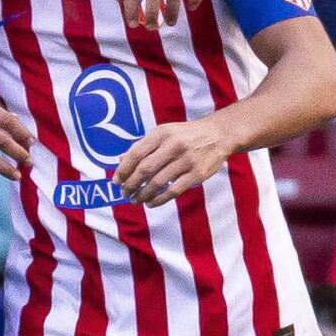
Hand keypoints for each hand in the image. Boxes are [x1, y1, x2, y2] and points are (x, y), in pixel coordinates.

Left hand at [112, 118, 235, 205]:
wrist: (218, 134)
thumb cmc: (185, 135)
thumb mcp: (163, 133)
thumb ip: (143, 146)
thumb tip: (120, 161)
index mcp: (161, 134)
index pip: (136, 153)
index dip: (123, 169)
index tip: (116, 181)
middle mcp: (173, 145)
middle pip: (145, 169)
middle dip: (131, 184)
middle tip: (124, 193)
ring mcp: (186, 160)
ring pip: (158, 182)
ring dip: (143, 194)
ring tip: (135, 200)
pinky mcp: (197, 173)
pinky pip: (174, 190)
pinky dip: (159, 199)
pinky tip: (151, 203)